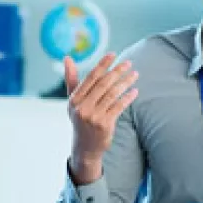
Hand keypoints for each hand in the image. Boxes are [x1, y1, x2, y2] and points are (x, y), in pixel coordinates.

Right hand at [65, 54, 138, 184]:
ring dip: (125, 82)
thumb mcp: (73, 102)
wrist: (85, 147)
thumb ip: (71, 79)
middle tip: (128, 63)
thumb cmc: (80, 120)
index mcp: (74, 99)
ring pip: (113, 94)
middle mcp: (83, 107)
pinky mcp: (105, 124)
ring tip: (135, 74)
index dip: (102, 65)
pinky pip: (119, 107)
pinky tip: (135, 91)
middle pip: (103, 84)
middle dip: (117, 71)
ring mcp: (94, 116)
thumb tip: (67, 58)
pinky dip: (127, 98)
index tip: (113, 54)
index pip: (90, 77)